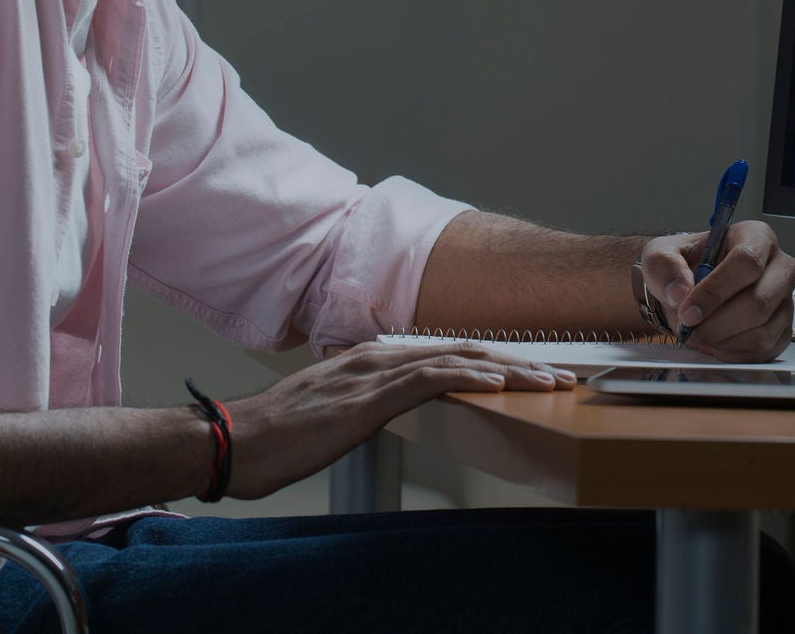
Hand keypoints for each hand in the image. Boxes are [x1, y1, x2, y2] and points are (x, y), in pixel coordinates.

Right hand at [224, 341, 569, 498]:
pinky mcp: (367, 398)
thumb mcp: (334, 415)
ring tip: (548, 381)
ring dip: (508, 369)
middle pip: (464, 352)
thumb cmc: (278, 436)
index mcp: (372, 360)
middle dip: (517, 362)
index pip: (448, 355)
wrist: (233, 442)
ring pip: (456, 361)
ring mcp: (373, 374)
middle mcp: (378, 358)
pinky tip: (498, 383)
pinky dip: (467, 378)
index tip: (533, 375)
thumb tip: (396, 411)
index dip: (494, 362)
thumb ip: (367, 404)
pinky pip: (428, 380)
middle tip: (560, 376)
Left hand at [638, 221, 794, 362]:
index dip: (715, 292)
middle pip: (759, 302)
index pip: (746, 262)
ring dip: (722, 341)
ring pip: (762, 331)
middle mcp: (780, 267)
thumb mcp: (661, 255)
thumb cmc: (683, 266)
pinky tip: (714, 342)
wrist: (691, 290)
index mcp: (756, 237)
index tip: (687, 312)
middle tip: (689, 330)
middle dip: (717, 324)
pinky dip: (733, 353)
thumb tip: (679, 293)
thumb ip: (664, 266)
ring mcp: (786, 300)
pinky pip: (764, 350)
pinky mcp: (784, 329)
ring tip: (699, 334)